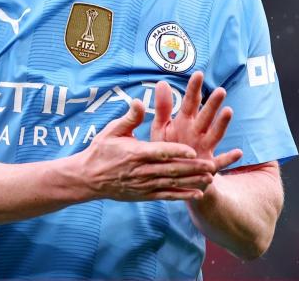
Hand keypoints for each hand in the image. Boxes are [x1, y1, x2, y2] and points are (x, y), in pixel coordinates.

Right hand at [73, 99, 216, 201]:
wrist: (87, 178)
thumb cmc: (100, 151)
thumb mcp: (112, 130)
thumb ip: (129, 118)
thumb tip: (140, 101)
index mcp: (135, 152)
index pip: (160, 152)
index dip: (177, 151)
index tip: (193, 150)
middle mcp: (141, 170)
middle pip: (171, 169)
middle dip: (193, 168)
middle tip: (211, 164)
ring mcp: (144, 185)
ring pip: (172, 183)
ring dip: (192, 181)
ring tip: (210, 177)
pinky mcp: (144, 195)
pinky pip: (166, 196)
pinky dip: (182, 195)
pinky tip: (197, 193)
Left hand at [152, 71, 242, 172]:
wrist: (173, 176)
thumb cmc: (167, 149)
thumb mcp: (160, 128)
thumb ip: (162, 107)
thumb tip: (162, 82)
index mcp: (184, 122)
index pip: (190, 102)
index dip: (193, 89)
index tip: (198, 74)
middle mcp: (197, 132)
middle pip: (206, 116)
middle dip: (212, 104)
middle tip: (220, 90)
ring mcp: (204, 148)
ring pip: (215, 134)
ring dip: (222, 124)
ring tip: (228, 111)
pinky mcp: (208, 165)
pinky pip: (220, 162)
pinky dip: (229, 159)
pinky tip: (238, 152)